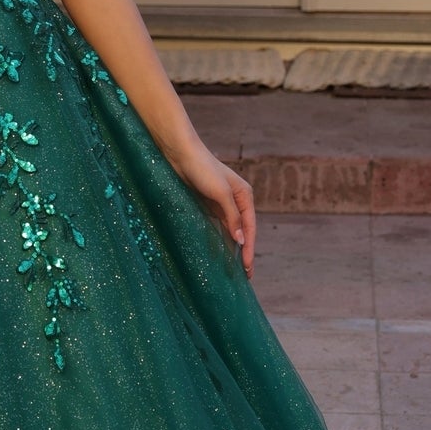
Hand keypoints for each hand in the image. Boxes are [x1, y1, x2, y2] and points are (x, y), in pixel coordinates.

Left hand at [168, 140, 255, 277]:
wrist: (180, 154)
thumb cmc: (202, 169)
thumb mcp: (220, 193)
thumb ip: (232, 216)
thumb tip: (242, 240)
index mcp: (244, 196)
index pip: (250, 228)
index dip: (249, 249)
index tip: (247, 268)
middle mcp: (236, 201)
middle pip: (242, 231)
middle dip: (244, 252)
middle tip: (245, 275)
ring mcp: (221, 204)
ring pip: (230, 231)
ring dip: (232, 248)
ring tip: (233, 269)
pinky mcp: (207, 206)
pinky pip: (217, 227)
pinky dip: (220, 240)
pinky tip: (219, 253)